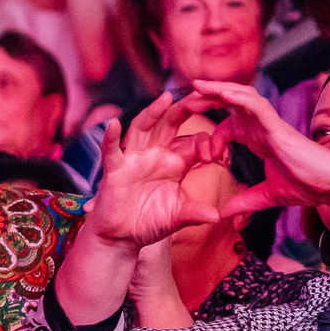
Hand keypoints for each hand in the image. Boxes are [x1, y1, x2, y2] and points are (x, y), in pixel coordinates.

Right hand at [82, 95, 226, 248]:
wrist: (122, 236)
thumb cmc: (150, 222)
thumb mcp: (177, 216)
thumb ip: (195, 212)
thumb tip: (217, 215)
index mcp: (176, 161)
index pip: (195, 142)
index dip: (208, 145)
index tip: (218, 156)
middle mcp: (155, 154)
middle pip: (170, 124)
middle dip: (185, 109)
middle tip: (202, 94)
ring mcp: (134, 159)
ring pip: (143, 128)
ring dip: (153, 112)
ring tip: (166, 98)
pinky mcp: (115, 170)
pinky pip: (111, 151)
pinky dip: (111, 138)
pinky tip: (114, 125)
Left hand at [182, 78, 329, 220]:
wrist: (328, 184)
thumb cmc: (307, 185)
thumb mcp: (268, 196)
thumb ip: (246, 202)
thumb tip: (226, 217)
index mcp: (259, 139)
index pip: (229, 127)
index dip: (214, 138)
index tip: (207, 158)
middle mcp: (262, 126)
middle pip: (231, 103)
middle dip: (209, 99)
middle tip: (186, 98)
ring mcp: (269, 123)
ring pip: (240, 97)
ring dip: (218, 89)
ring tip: (198, 85)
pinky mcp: (276, 124)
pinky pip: (255, 104)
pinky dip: (237, 97)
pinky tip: (221, 93)